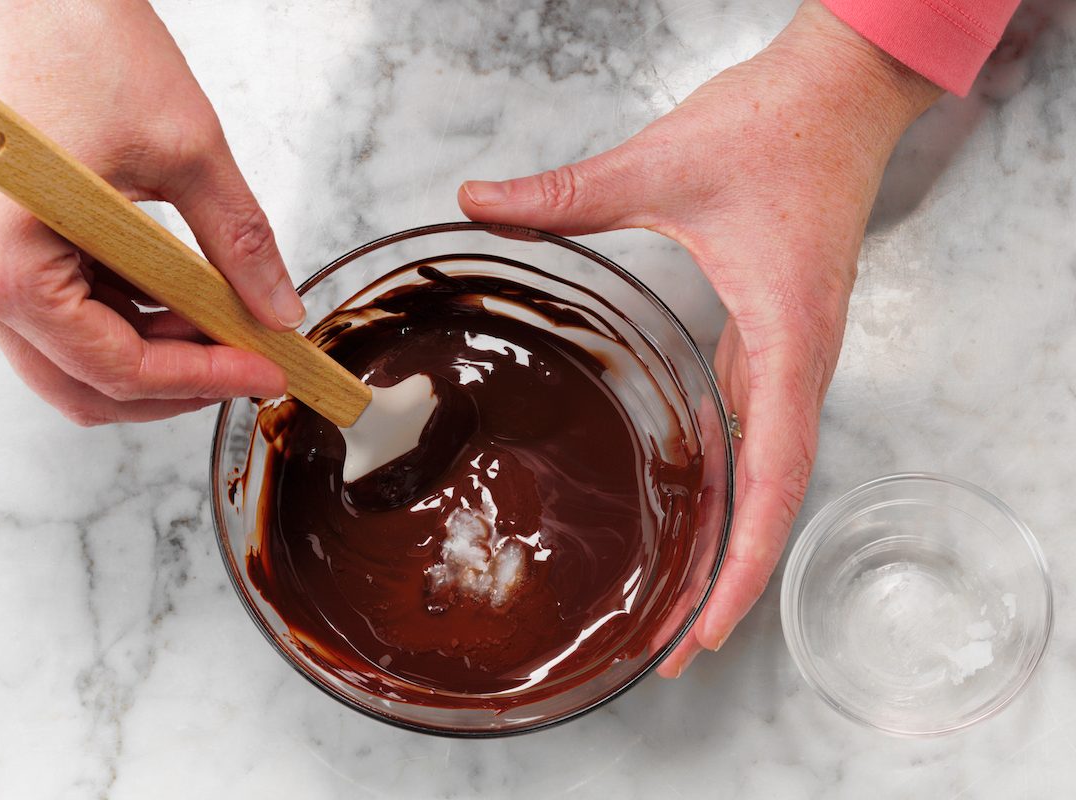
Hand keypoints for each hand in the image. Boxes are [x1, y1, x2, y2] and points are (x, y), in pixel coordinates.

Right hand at [0, 0, 301, 424]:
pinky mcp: (3, 249)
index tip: (267, 371)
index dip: (203, 380)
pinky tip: (187, 298)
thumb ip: (239, 243)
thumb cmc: (80, 43)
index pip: (116, 368)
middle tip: (252, 365)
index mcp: (7, 265)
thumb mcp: (185, 150)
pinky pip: (71, 316)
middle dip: (177, 385)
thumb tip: (279, 311)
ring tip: (229, 325)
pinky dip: (133, 321)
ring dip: (158, 356)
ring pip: (78, 360)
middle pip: (86, 387)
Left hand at [458, 0, 940, 674]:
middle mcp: (795, 362)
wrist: (841, 94)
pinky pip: (753, 430)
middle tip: (675, 650)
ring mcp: (787, 354)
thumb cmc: (778, 128)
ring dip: (729, 540)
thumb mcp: (662, 164)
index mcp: (786, 338)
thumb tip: (479, 203)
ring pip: (766, 473)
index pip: (776, 476)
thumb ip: (566, 193)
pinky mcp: (772, 336)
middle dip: (730, 580)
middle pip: (771, 499)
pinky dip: (727, 483)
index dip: (746, 561)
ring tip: (682, 604)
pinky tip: (690, 506)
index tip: (711, 628)